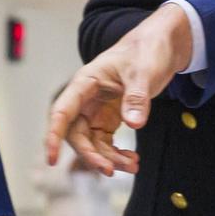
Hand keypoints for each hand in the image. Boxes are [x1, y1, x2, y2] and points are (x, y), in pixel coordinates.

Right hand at [45, 4, 193, 175]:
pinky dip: (117, 154)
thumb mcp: (143, 72)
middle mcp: (86, 99)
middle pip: (77, 134)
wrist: (163, 45)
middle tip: (110, 170)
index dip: (54, 136)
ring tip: (132, 166)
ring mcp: (97, 109)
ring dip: (108, 158)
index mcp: (86, 83)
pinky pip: (106, 142)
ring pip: (93, 142)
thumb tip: (133, 124)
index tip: (51, 158)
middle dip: (91, 155)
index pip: (62, 112)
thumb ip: (137, 97)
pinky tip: (132, 161)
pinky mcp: (110, 117)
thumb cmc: (147, 50)